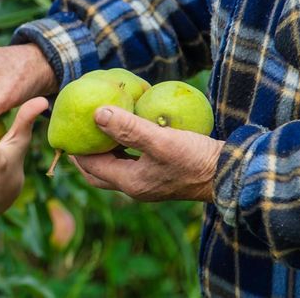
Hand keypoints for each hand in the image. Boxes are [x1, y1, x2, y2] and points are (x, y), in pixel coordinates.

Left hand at [72, 106, 224, 201]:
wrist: (229, 174)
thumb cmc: (195, 158)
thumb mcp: (160, 140)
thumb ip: (129, 127)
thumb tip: (97, 113)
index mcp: (130, 181)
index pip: (90, 166)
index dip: (77, 148)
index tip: (70, 126)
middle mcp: (136, 187)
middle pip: (99, 173)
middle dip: (85, 154)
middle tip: (79, 131)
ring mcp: (150, 183)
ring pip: (116, 167)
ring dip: (106, 150)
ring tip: (100, 127)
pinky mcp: (162, 176)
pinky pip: (133, 163)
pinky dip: (124, 148)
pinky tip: (131, 129)